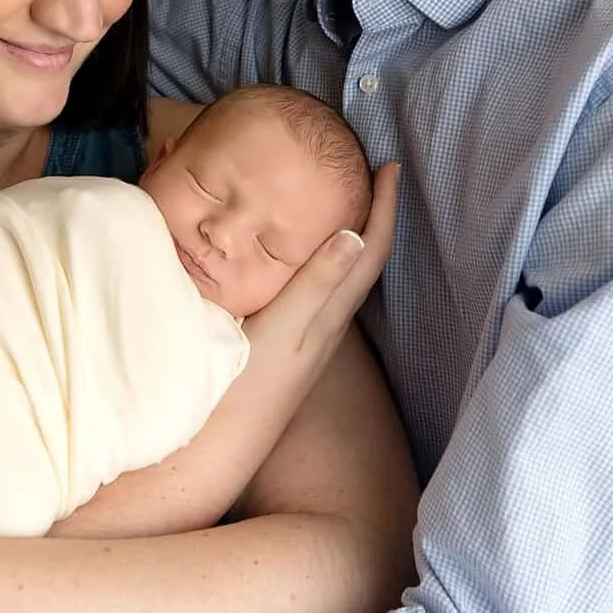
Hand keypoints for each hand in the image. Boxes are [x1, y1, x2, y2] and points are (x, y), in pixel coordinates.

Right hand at [241, 162, 399, 387]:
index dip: (385, 208)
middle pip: (364, 260)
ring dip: (348, 233)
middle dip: (372, 213)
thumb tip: (354, 234)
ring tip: (336, 202)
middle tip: (367, 173)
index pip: (370, 251)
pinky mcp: (290, 344)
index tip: (390, 166)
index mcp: (329, 313)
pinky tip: (294, 256)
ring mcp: (310, 336)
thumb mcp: (283, 329)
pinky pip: (319, 288)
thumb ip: (315, 284)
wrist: (222, 446)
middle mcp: (328, 323)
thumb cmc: (247, 385)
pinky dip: (319, 257)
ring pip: (342, 274)